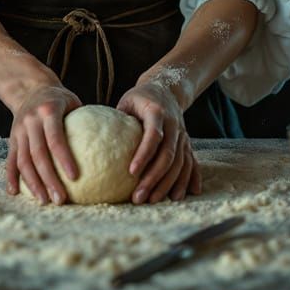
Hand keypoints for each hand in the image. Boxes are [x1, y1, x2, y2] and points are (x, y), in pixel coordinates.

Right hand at [6, 82, 81, 204]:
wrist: (30, 88)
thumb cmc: (59, 99)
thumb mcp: (72, 101)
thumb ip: (85, 120)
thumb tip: (109, 143)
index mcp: (49, 110)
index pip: (55, 138)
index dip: (64, 158)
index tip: (75, 178)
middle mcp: (31, 120)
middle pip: (38, 154)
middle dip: (49, 179)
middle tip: (60, 199)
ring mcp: (19, 130)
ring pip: (23, 161)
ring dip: (32, 183)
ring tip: (44, 200)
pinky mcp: (12, 138)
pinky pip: (10, 160)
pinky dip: (11, 177)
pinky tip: (16, 193)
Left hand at [116, 80, 201, 203]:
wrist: (167, 89)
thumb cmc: (141, 98)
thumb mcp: (128, 101)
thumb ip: (118, 119)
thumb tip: (99, 141)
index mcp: (156, 112)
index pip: (153, 135)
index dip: (144, 154)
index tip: (131, 172)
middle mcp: (173, 124)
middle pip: (167, 155)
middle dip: (154, 178)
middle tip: (138, 197)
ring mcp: (183, 135)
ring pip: (179, 163)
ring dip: (168, 184)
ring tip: (153, 200)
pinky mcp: (187, 143)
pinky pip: (191, 163)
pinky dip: (188, 180)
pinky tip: (182, 195)